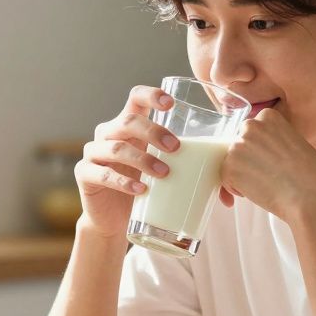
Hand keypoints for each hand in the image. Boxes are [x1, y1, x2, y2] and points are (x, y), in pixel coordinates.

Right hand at [75, 85, 179, 237]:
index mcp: (128, 125)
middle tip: (176, 148)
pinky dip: (123, 182)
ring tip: (164, 173)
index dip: (151, 95)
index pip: (136, 98)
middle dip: (154, 131)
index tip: (171, 104)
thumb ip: (192, 175)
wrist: (114, 220)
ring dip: (143, 159)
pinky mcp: (84, 174)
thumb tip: (230, 196)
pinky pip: (103, 173)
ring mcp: (93, 152)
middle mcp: (108, 133)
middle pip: (128, 121)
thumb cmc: (145, 190)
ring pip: (116, 147)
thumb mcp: (164, 173)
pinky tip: (141, 191)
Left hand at [219, 108, 315, 221]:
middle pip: (239, 144)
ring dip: (241, 175)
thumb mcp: (297, 142)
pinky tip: (253, 193)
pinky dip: (235, 188)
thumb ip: (277, 139)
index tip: (265, 160)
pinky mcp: (229, 166)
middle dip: (246, 160)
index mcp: (268, 117)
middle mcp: (250, 126)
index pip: (252, 131)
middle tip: (261, 175)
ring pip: (231, 161)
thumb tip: (268, 149)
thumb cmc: (311, 174)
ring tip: (261, 186)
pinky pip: (225, 178)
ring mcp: (238, 146)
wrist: (309, 195)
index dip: (257, 148)